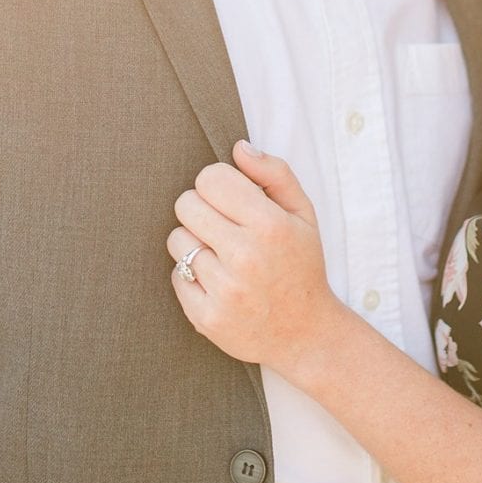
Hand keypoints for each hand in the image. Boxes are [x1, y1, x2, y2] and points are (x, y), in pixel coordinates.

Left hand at [168, 142, 348, 376]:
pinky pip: (175, 276)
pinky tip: (217, 281)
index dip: (216, 184)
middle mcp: (245, 256)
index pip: (210, 179)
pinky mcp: (206, 317)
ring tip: (221, 255)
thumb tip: (239, 148)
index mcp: (270, 225)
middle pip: (186, 205)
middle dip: (201, 209)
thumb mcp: (304, 214)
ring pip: (177, 240)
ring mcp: (224, 290)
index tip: (228, 197)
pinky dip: (191, 276)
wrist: (306, 334)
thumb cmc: (302, 266)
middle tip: (222, 225)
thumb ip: (275, 174)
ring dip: (194, 243)